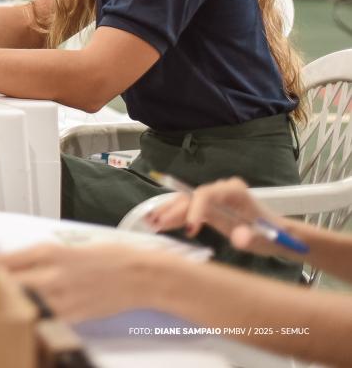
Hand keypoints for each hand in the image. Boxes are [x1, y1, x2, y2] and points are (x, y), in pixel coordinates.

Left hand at [0, 243, 171, 321]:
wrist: (139, 276)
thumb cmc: (103, 258)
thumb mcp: (63, 249)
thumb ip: (33, 259)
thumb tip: (2, 266)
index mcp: (47, 252)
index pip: (1, 262)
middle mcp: (52, 274)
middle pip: (5, 285)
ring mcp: (62, 298)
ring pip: (21, 305)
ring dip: (6, 304)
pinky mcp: (72, 316)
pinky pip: (43, 319)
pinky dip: (30, 318)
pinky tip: (23, 318)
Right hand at [147, 178, 287, 255]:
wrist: (279, 235)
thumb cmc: (272, 236)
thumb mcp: (264, 239)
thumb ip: (251, 237)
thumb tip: (239, 238)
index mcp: (234, 192)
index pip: (206, 195)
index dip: (194, 210)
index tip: (188, 230)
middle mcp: (221, 189)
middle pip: (191, 197)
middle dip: (173, 211)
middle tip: (156, 224)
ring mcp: (214, 197)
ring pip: (186, 201)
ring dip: (169, 212)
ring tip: (150, 222)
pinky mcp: (210, 206)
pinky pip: (189, 208)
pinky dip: (175, 215)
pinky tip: (159, 222)